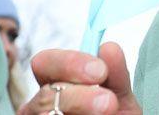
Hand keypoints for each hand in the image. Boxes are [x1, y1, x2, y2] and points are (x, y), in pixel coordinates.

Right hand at [18, 42, 141, 114]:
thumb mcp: (119, 98)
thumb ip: (115, 75)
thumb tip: (109, 48)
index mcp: (54, 84)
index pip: (45, 63)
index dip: (70, 63)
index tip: (100, 70)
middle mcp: (39, 106)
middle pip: (45, 95)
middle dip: (79, 96)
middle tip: (108, 101)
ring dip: (78, 108)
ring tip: (107, 111)